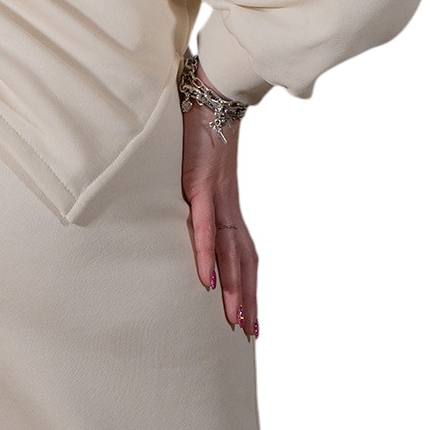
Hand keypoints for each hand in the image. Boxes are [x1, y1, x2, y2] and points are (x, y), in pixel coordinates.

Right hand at [181, 62, 258, 339]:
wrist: (209, 93)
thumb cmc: (199, 128)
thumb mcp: (195, 170)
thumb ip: (191, 193)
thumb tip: (180, 209)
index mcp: (226, 205)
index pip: (243, 254)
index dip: (247, 286)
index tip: (249, 318)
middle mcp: (226, 206)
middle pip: (243, 261)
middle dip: (246, 299)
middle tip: (248, 335)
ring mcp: (216, 196)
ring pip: (229, 252)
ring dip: (232, 289)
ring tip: (233, 320)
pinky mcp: (201, 184)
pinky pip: (204, 226)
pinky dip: (207, 254)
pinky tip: (206, 279)